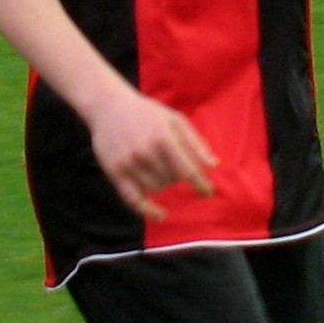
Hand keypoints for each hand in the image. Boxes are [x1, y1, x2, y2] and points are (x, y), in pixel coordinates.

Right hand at [88, 88, 217, 220]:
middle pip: (173, 179)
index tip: (208, 192)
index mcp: (163, 137)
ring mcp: (129, 164)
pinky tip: (161, 215)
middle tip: (173, 160)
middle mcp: (145, 152)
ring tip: (159, 166)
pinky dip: (148, 210)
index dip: (200, 184)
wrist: (109, 107)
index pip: (187, 169)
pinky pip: (134, 200)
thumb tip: (214, 165)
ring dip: (164, 182)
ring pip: (157, 188)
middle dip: (178, 173)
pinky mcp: (115, 173)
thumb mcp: (174, 119)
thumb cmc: (147, 113)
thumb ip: (194, 142)